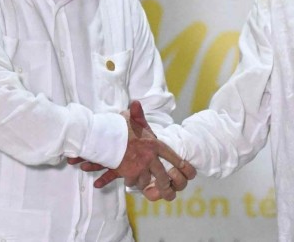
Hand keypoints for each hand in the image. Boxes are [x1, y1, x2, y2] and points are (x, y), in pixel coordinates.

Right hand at [67, 101, 195, 199]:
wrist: (105, 137)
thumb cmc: (118, 127)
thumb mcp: (131, 119)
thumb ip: (137, 114)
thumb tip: (136, 102)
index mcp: (154, 144)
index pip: (171, 155)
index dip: (180, 163)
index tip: (187, 169)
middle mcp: (150, 157)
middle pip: (163, 175)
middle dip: (166, 185)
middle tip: (169, 192)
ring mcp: (140, 166)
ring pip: (148, 181)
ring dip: (147, 184)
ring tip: (148, 187)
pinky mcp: (130, 173)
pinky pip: (134, 183)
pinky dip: (133, 183)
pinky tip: (132, 182)